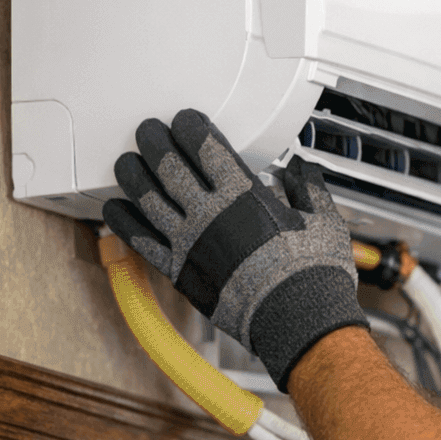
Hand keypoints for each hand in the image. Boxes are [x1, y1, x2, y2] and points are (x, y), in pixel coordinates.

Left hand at [101, 109, 366, 390]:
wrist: (300, 320)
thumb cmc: (314, 273)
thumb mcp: (324, 219)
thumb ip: (307, 189)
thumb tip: (301, 171)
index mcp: (245, 194)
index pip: (206, 147)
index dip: (191, 127)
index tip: (185, 120)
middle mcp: (211, 214)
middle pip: (170, 166)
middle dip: (155, 142)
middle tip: (148, 131)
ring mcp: (191, 243)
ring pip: (148, 199)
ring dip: (133, 175)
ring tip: (126, 162)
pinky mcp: (181, 271)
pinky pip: (142, 241)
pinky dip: (125, 223)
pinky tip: (116, 208)